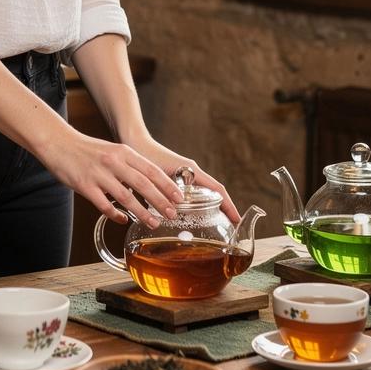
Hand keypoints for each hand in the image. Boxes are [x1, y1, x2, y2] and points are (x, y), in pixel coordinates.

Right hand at [38, 128, 189, 227]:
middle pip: (142, 184)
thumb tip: (150, 184)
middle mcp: (113, 162)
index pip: (150, 169)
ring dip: (142, 212)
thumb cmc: (87, 149)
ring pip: (126, 197)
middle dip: (160, 201)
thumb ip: (130, 165)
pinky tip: (123, 220)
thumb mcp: (113, 151)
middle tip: (172, 214)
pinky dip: (115, 214)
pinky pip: (104, 205)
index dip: (166, 185)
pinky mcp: (85, 186)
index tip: (180, 197)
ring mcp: (98, 174)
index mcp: (123, 152)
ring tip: (153, 223)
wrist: (59, 143)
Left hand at [122, 133, 240, 223]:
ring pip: (203, 193)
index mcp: (191, 170)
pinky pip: (192, 192)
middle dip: (223, 209)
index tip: (236, 219)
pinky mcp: (176, 177)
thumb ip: (164, 189)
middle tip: (228, 228)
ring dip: (210, 207)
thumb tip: (174, 208)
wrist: (133, 141)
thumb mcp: (156, 174)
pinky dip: (196, 204)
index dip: (228, 205)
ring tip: (214, 226)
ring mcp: (185, 174)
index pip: (217, 189)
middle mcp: (191, 171)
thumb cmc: (143, 154)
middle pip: (214, 193)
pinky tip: (191, 217)